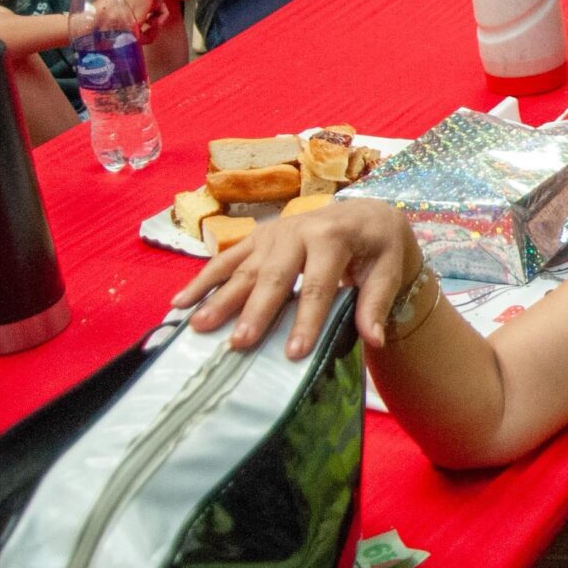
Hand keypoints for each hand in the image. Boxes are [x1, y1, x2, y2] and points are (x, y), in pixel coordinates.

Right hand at [177, 197, 418, 357]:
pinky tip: (180, 304)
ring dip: (219, 298)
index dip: (306, 320)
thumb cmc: (377, 248)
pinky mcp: (256, 238)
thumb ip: (376, 304)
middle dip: (255, 311)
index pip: (319, 286)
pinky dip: (201, 281)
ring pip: (242, 268)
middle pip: (273, 277)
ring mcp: (272, 233)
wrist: (364, 214)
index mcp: (333, 237)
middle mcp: (298, 231)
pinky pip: (225, 259)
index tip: (294, 353)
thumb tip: (375, 340)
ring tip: (200, 326)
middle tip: (240, 343)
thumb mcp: (388, 271)